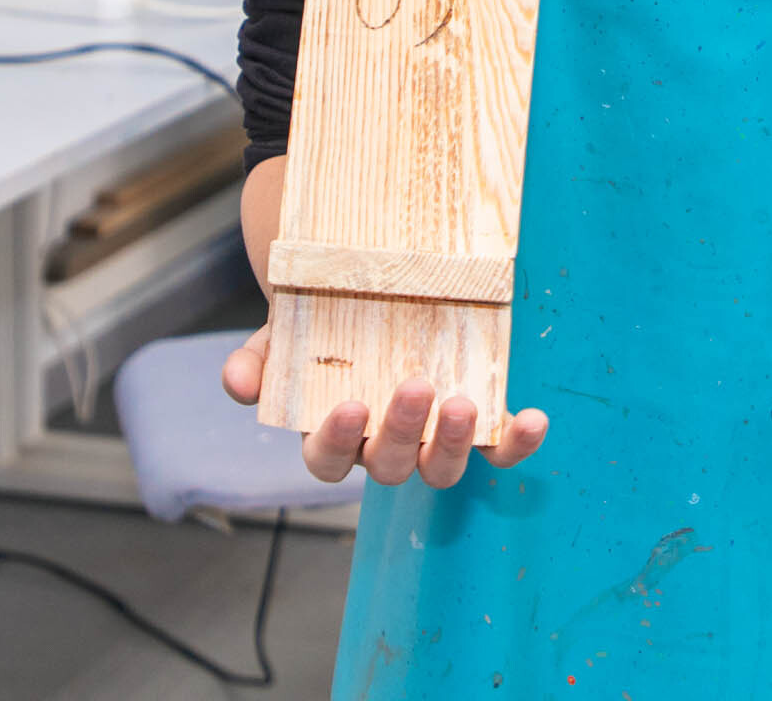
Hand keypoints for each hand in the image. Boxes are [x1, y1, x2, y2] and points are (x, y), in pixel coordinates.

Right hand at [220, 325, 551, 486]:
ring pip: (440, 469)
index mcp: (334, 435)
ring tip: (461, 403)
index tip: (349, 406)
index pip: (327, 458)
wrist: (368, 302)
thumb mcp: (283, 335)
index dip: (338, 441)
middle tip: (417, 387)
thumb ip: (259, 359)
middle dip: (403, 431)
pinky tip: (534, 418)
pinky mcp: (475, 431)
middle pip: (390, 465)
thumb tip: (237, 382)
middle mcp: (384, 448)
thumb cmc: (319, 328)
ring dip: (452, 443)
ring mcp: (431, 442)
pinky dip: (516, 442)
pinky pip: (497, 452)